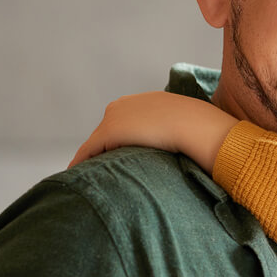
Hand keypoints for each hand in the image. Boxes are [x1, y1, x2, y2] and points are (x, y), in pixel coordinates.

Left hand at [69, 92, 239, 172]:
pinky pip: (89, 150)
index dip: (121, 142)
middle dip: (104, 150)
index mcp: (142, 101)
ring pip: (97, 142)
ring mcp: (114, 117)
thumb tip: (186, 146)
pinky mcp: (108, 132)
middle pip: (107, 131)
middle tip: (103, 170)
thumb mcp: (187, 124)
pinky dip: (81, 162)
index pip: (124, 122)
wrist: (195, 124)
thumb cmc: (199, 127)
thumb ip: (178, 131)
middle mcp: (123, 105)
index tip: (120, 157)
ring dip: (94, 157)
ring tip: (91, 175)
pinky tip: (77, 174)